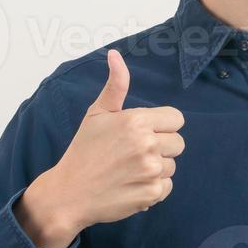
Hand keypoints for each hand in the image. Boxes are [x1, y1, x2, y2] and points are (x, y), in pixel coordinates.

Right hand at [16, 49, 185, 247]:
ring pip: (172, 165)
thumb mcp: (97, 113)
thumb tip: (115, 54)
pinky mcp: (152, 193)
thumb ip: (115, 85)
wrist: (69, 193)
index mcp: (136, 121)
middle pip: (178, 142)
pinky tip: (131, 185)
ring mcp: (151, 170)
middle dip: (160, 147)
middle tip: (133, 154)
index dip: (161, 126)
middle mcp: (147, 144)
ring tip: (129, 170)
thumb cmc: (83, 151)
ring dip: (155, 169)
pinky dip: (152, 188)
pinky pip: (167, 186)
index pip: (176, 119)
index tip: (144, 133)